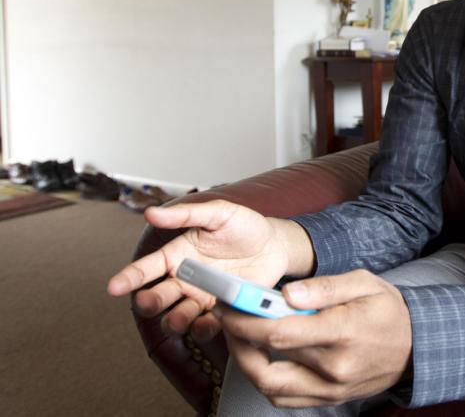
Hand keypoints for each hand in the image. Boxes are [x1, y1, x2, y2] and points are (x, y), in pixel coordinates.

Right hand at [106, 199, 309, 340]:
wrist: (274, 244)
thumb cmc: (244, 226)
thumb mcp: (219, 213)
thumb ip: (187, 215)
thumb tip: (151, 212)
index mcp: (177, 255)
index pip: (146, 268)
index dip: (129, 278)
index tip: (113, 287)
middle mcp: (184, 280)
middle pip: (158, 297)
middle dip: (150, 302)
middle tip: (149, 301)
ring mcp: (202, 297)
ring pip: (178, 316)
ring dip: (174, 320)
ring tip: (179, 318)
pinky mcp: (222, 311)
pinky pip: (207, 326)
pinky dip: (204, 328)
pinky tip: (208, 322)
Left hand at [219, 270, 412, 408]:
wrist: (417, 346)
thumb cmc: (388, 310)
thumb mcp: (365, 283)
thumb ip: (325, 287)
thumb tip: (288, 294)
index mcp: (343, 331)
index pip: (280, 332)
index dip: (246, 319)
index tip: (230, 304)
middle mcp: (334, 367)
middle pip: (267, 363)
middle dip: (237, 340)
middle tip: (228, 319)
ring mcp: (331, 389)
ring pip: (270, 387)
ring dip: (247, 363)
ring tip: (242, 337)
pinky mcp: (329, 400)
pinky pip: (285, 400)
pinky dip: (266, 381)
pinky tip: (263, 357)